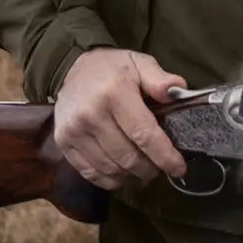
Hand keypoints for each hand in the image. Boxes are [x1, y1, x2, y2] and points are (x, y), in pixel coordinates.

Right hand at [54, 48, 187, 189]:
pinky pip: (90, 173)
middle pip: (128, 157)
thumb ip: (160, 79)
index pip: (144, 134)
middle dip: (150, 168)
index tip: (179, 167)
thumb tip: (178, 93)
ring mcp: (74, 130)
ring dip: (132, 176)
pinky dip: (110, 180)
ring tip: (143, 171)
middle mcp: (92, 114)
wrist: (71, 68)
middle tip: (160, 168)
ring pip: (110, 169)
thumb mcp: (139, 62)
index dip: (164, 156)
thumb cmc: (112, 68)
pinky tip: (122, 174)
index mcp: (115, 93)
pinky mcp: (63, 142)